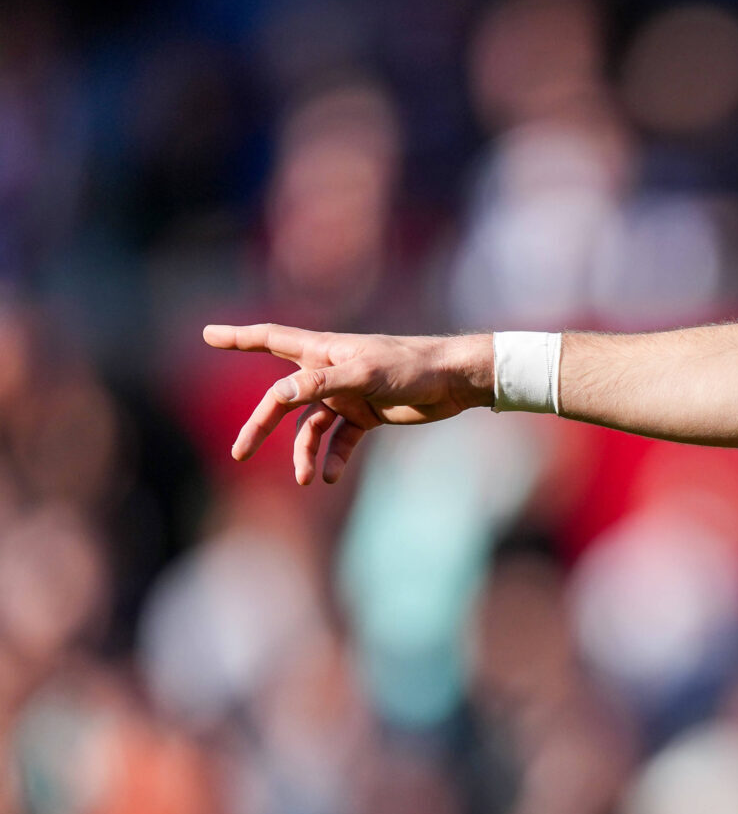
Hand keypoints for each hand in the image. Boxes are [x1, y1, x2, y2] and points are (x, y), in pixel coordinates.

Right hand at [206, 324, 492, 484]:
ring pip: (309, 426)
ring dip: (304, 452)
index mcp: (323, 350)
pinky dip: (333, 457)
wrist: (453, 382)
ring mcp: (346, 394)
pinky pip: (340, 440)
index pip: (271, 339)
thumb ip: (319, 383)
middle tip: (239, 454)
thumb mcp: (363, 374)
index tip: (207, 335)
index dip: (238, 337)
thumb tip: (277, 395)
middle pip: (282, 399)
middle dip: (261, 426)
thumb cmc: (409, 367)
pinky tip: (329, 477)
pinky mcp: (366, 415)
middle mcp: (328, 371)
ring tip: (304, 478)